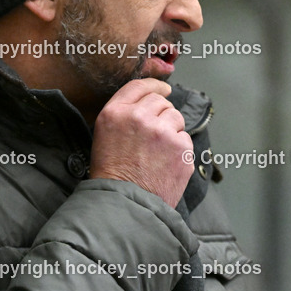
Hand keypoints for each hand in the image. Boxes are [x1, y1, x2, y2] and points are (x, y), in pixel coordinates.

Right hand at [89, 79, 192, 207]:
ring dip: (172, 130)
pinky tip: (166, 163)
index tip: (164, 89)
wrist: (125, 204)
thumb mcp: (104, 135)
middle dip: (161, 115)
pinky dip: (179, 149)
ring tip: (158, 152)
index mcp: (116, 112)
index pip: (140, 86)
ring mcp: (163, 132)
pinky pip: (185, 138)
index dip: (155, 86)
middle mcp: (140, 117)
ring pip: (176, 117)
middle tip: (154, 137)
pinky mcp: (181, 148)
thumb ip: (125, 113)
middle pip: (161, 102)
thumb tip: (155, 98)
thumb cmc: (112, 174)